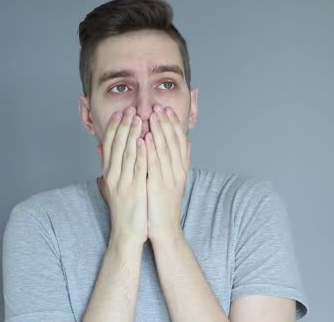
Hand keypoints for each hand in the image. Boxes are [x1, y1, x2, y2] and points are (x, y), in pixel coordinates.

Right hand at [97, 107, 147, 245]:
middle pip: (117, 145)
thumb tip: (102, 150)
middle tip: (129, 109)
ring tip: (138, 118)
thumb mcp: (114, 186)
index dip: (114, 128)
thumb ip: (110, 167)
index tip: (119, 113)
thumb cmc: (124, 209)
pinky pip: (138, 168)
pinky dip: (141, 153)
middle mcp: (113, 176)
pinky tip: (145, 140)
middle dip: (123, 125)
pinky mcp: (134, 190)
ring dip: (132, 134)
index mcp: (109, 173)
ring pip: (127, 153)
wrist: (126, 233)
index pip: (109, 145)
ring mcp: (123, 183)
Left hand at [145, 104, 191, 241]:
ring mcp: (169, 178)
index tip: (167, 110)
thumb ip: (180, 161)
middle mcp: (177, 171)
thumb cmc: (165, 204)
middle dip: (166, 122)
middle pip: (173, 142)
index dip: (174, 125)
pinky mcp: (158, 186)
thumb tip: (188, 143)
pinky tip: (145, 137)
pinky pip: (154, 165)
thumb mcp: (175, 180)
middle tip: (159, 106)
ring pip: (164, 150)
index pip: (179, 141)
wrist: (165, 228)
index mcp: (181, 169)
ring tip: (152, 115)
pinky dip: (150, 149)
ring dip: (158, 131)